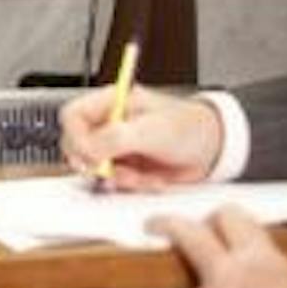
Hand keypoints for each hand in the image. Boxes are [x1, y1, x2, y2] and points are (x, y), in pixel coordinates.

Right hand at [59, 83, 222, 189]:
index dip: (75, 137)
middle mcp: (110, 123)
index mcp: (112, 102)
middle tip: (113, 171)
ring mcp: (118, 146)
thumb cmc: (189, 128)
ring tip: (143, 176)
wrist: (214, 149)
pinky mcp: (128, 166)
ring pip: (96, 168)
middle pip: (78, 145)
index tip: (89, 156)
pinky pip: (115, 182)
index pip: (73, 116)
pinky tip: (151, 180)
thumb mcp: (150, 130)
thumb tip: (86, 152)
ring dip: (119, 178)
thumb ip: (114, 138)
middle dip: (96, 163)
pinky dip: (132, 185)